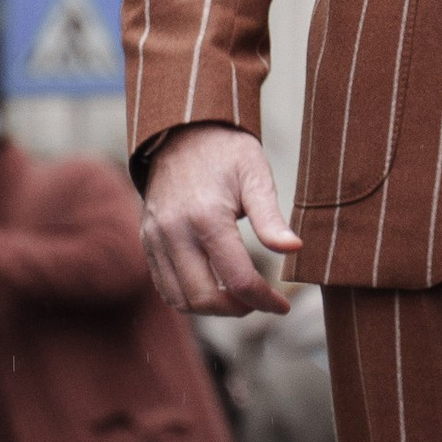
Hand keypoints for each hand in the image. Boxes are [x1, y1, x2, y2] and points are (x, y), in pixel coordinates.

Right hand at [139, 123, 301, 317]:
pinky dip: (190, 299)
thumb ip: (271, 217)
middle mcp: (174, 232)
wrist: (182, 132)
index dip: (265, 301)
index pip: (238, 279)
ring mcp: (156, 239)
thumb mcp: (255, 175)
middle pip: (206, 298)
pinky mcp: (147, 242)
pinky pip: (165, 287)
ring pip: (181, 300)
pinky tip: (215, 287)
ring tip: (239, 297)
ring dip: (213, 309)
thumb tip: (294, 248)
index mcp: (206, 217)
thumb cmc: (226, 152)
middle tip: (261, 301)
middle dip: (239, 309)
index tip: (282, 306)